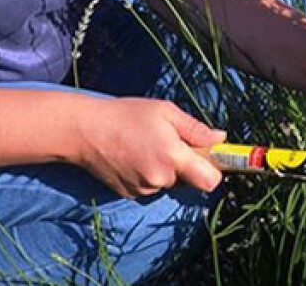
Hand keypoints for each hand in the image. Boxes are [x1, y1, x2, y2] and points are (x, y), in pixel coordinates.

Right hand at [77, 97, 225, 197]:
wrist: (85, 131)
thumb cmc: (126, 115)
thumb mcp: (166, 112)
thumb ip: (196, 129)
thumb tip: (220, 139)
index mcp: (173, 157)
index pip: (210, 181)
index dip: (214, 170)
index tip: (211, 158)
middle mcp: (160, 178)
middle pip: (189, 180)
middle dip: (185, 164)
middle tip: (170, 141)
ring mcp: (144, 189)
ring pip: (168, 182)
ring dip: (165, 169)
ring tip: (146, 145)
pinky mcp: (131, 194)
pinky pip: (151, 186)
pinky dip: (148, 173)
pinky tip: (134, 156)